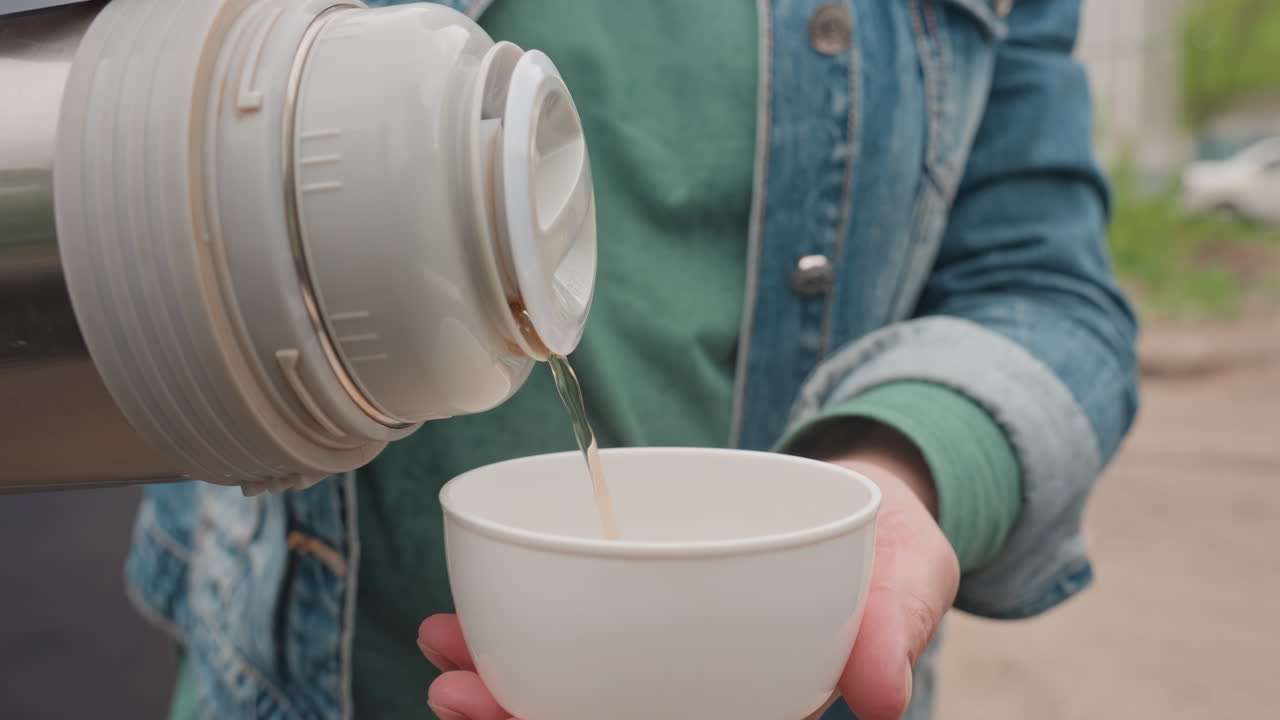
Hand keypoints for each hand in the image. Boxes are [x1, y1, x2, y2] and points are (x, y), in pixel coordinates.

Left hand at [419, 424, 958, 719]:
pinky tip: (482, 607)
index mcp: (759, 700)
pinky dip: (530, 617)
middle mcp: (705, 685)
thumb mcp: (911, 576)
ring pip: (580, 680)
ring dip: (506, 672)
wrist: (869, 496)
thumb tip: (882, 697)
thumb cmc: (892, 549)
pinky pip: (585, 621)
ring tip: (442, 646)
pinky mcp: (651, 599)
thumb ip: (896, 626)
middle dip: (522, 716)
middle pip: (605, 718)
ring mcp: (672, 647)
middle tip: (455, 690)